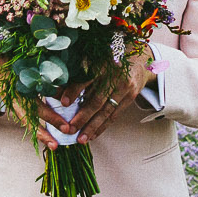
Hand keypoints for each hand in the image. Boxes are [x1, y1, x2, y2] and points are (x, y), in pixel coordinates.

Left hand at [38, 53, 153, 148]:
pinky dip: (103, 127)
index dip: (74, 90)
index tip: (63, 103)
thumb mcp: (94, 58)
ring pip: (106, 111)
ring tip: (81, 139)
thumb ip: (78, 72)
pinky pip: (115, 115)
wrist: (140, 57)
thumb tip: (57, 88)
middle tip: (69, 129)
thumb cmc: (110, 57)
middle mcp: (115, 75)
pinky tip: (93, 136)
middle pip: (97, 100)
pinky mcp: (131, 96)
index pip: (86, 78)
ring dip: (92, 127)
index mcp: (102, 63)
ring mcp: (125, 87)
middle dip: (82, 117)